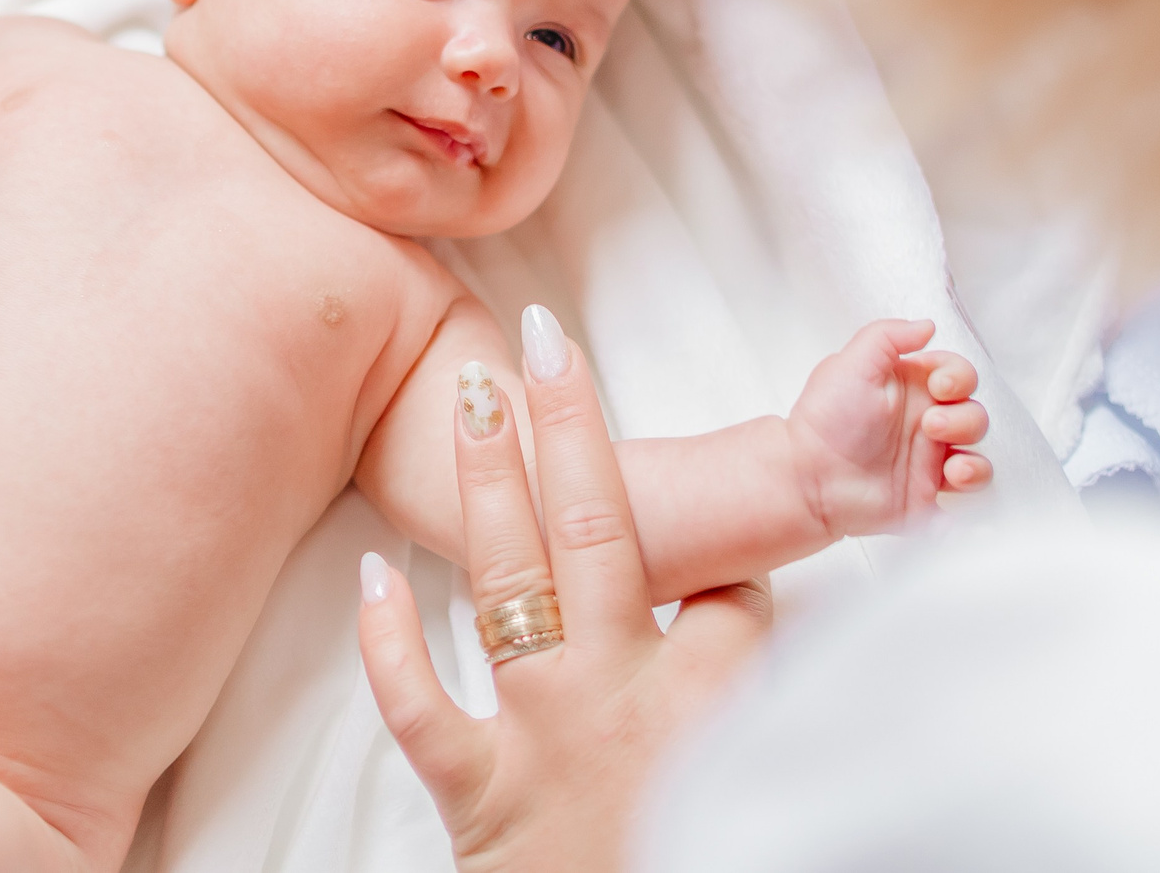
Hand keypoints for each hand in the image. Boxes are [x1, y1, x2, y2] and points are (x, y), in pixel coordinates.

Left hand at [357, 309, 774, 872]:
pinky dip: (393, 639)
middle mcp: (632, 701)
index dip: (733, 567)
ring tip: (478, 394)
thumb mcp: (778, 782)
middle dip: (582, 425)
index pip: (739, 595)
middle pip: (614, 531)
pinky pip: (423, 705)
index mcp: (725, 705)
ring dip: (495, 483)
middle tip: (551, 338)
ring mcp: (548, 739)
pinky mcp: (479, 796)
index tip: (729, 559)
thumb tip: (775, 622)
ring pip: (516, 582)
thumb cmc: (715, 861)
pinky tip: (379, 571)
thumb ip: (780, 697)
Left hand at [788, 318, 991, 538]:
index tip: (939, 387)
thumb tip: (927, 325)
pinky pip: (968, 497)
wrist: (810, 477)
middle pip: (974, 414)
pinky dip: (970, 494)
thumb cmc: (825, 419)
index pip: (958, 375)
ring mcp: (928, 461)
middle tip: (930, 427)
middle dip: (965, 419)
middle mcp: (925, 422)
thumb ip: (887, 336)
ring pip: (978, 455)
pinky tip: (950, 488)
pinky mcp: (928, 495)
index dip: (959, 377)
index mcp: (911, 388)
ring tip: (951, 470)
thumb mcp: (850, 364)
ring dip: (975, 461)